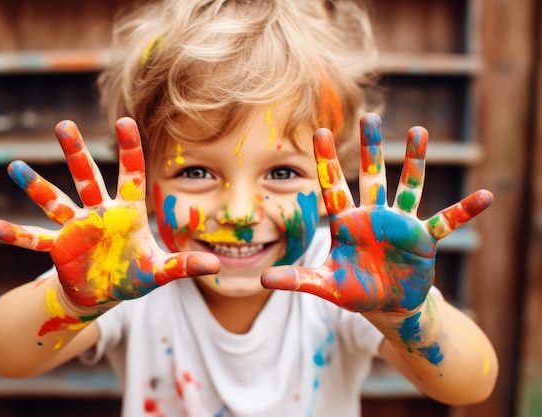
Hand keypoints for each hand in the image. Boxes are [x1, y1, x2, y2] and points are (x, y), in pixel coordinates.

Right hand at [0, 118, 219, 306]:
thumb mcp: (159, 271)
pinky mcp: (59, 248)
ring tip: (15, 166)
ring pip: (55, 201)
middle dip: (75, 153)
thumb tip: (217, 267)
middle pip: (87, 178)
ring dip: (36, 186)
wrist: (104, 292)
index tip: (124, 120)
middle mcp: (100, 213)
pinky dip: (18, 236)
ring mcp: (76, 228)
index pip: (131, 175)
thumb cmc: (132, 276)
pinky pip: (36, 240)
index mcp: (128, 213)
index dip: (129, 150)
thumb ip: (184, 265)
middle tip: (63, 125)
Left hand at [261, 113, 491, 312]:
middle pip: (372, 176)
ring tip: (419, 131)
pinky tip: (485, 197)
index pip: (333, 186)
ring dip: (415, 162)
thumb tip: (263, 279)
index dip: (325, 160)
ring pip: (408, 187)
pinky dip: (465, 211)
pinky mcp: (423, 239)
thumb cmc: (355, 290)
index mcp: (347, 223)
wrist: (386, 303)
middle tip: (369, 116)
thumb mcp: (325, 285)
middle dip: (370, 148)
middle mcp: (373, 216)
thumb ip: (297, 279)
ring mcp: (400, 224)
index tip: (317, 130)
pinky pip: (447, 221)